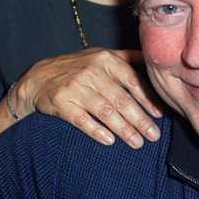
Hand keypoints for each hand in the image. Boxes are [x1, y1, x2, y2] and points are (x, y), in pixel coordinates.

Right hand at [16, 48, 163, 148]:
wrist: (39, 77)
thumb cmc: (76, 67)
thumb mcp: (100, 55)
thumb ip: (127, 57)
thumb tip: (154, 59)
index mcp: (104, 59)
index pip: (131, 80)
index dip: (147, 99)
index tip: (159, 114)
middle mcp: (91, 72)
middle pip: (121, 99)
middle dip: (140, 119)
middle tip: (153, 135)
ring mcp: (75, 88)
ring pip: (105, 111)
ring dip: (123, 129)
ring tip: (137, 142)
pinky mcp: (62, 103)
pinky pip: (82, 120)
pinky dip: (97, 131)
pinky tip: (110, 141)